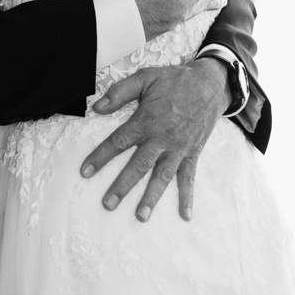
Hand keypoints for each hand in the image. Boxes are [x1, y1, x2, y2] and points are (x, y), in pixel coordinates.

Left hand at [80, 58, 229, 221]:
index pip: (118, 142)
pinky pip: (189, 177)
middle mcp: (161, 138)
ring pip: (162, 176)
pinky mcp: (192, 153)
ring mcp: (178, 148)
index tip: (85, 172)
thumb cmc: (174, 80)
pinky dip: (187, 196)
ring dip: (151, 197)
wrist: (209, 83)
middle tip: (108, 204)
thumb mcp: (145, 78)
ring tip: (141, 216)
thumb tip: (97, 107)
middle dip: (122, 186)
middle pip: (138, 165)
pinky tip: (185, 214)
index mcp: (146, 120)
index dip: (100, 157)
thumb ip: (120, 93)